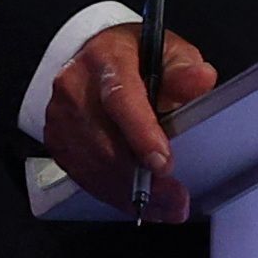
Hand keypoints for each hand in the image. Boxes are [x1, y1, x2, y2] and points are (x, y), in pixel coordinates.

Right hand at [41, 25, 217, 221]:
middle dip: (142, 178)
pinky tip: (138, 201)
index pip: (120, 98)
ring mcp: (61, 114)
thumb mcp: (167, 51)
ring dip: (130, 192)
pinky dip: (112, 193)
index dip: (141, 134)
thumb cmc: (134, 57)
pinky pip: (83, 174)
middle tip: (176, 199)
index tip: (163, 164)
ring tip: (165, 207)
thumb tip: (200, 81)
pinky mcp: (57, 138)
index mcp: (107, 59)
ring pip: (93, 164)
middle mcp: (76, 85)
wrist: (95, 59)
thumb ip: (185, 68)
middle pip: (105, 141)